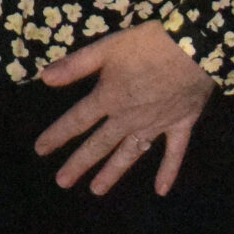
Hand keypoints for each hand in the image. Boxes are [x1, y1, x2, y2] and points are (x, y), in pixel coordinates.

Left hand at [35, 22, 214, 195]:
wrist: (194, 48)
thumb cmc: (147, 44)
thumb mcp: (105, 48)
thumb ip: (75, 66)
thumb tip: (43, 78)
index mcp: (109, 98)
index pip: (77, 121)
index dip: (57, 135)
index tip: (40, 150)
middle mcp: (129, 118)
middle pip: (100, 144)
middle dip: (79, 164)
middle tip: (62, 182)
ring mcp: (156, 124)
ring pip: (130, 153)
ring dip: (113, 172)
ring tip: (96, 190)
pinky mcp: (181, 124)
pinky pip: (174, 153)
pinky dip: (168, 172)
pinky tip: (161, 190)